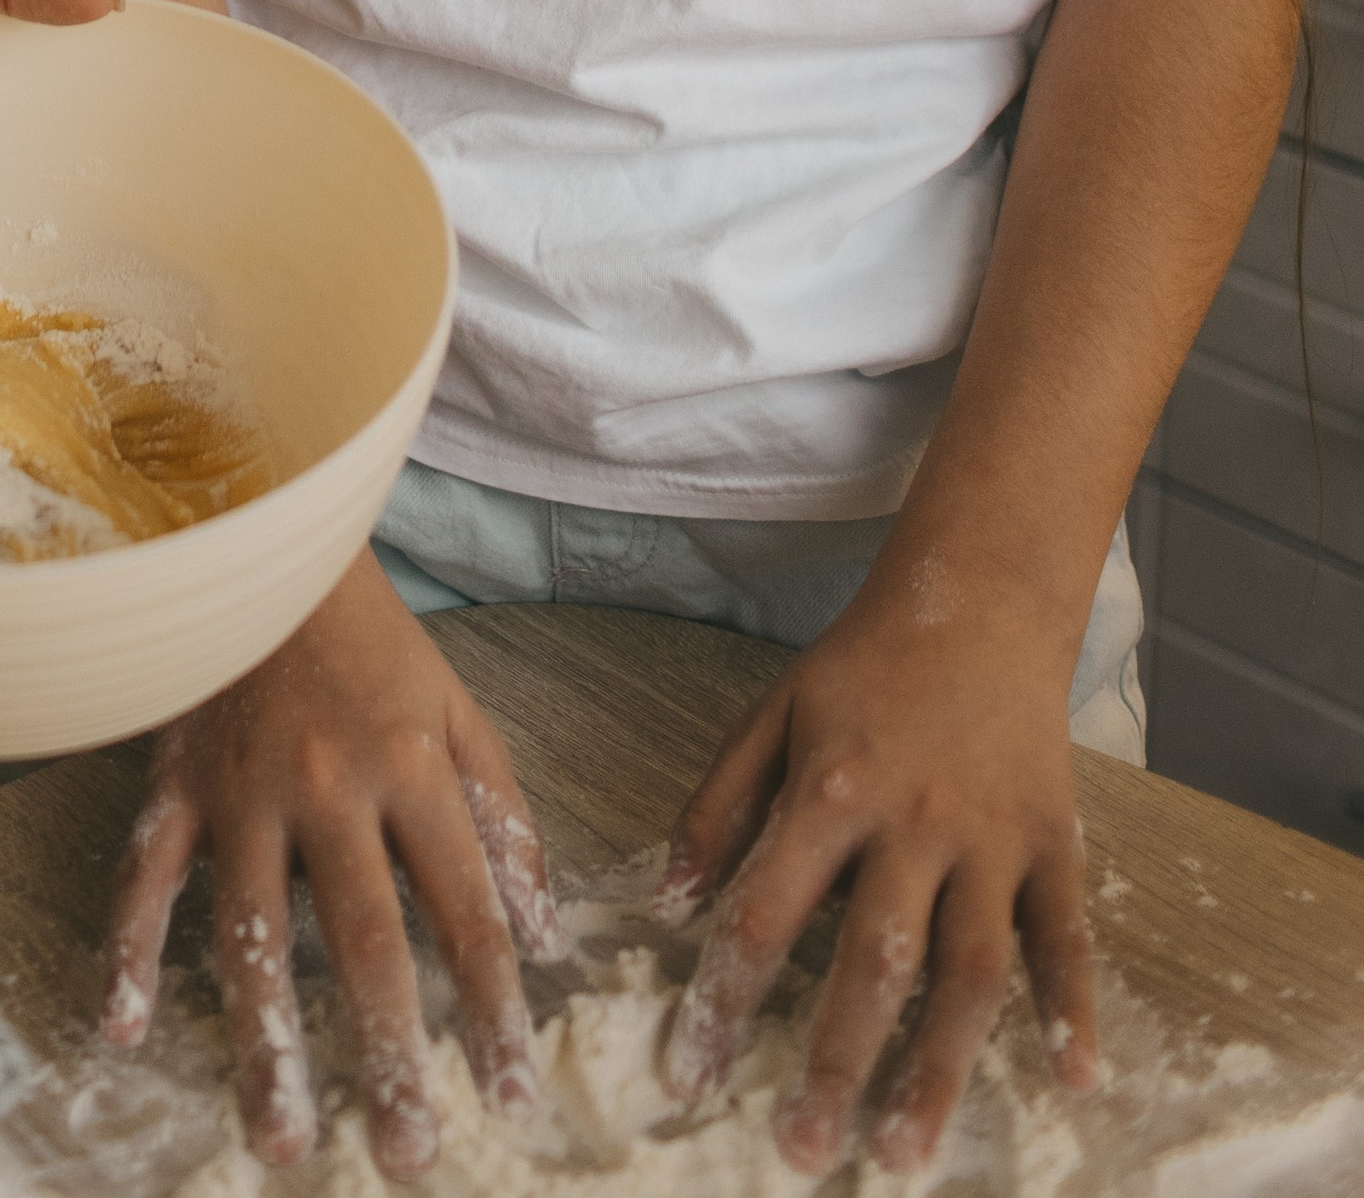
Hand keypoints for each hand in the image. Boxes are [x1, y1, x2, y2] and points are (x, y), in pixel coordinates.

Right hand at [101, 547, 563, 1176]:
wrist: (268, 538)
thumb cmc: (370, 637)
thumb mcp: (460, 709)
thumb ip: (503, 819)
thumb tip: (548, 932)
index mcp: (413, 767)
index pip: (465, 911)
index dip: (493, 1010)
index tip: (512, 1097)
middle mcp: (330, 786)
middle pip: (364, 942)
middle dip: (389, 1056)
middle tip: (407, 1155)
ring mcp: (243, 788)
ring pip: (254, 934)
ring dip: (266, 1044)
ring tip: (278, 1139)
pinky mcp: (176, 780)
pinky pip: (147, 876)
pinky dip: (129, 950)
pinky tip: (121, 1026)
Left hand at [657, 568, 1098, 1175]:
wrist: (977, 600)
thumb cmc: (862, 668)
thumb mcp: (770, 716)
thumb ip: (717, 808)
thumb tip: (666, 902)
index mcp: (831, 790)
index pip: (765, 912)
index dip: (723, 999)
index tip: (691, 1078)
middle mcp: (913, 821)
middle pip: (873, 958)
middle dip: (837, 1062)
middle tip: (804, 1153)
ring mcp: (992, 837)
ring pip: (970, 969)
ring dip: (940, 1068)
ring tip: (907, 1156)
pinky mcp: (1055, 841)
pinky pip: (1066, 935)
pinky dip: (1072, 1007)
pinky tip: (1075, 1081)